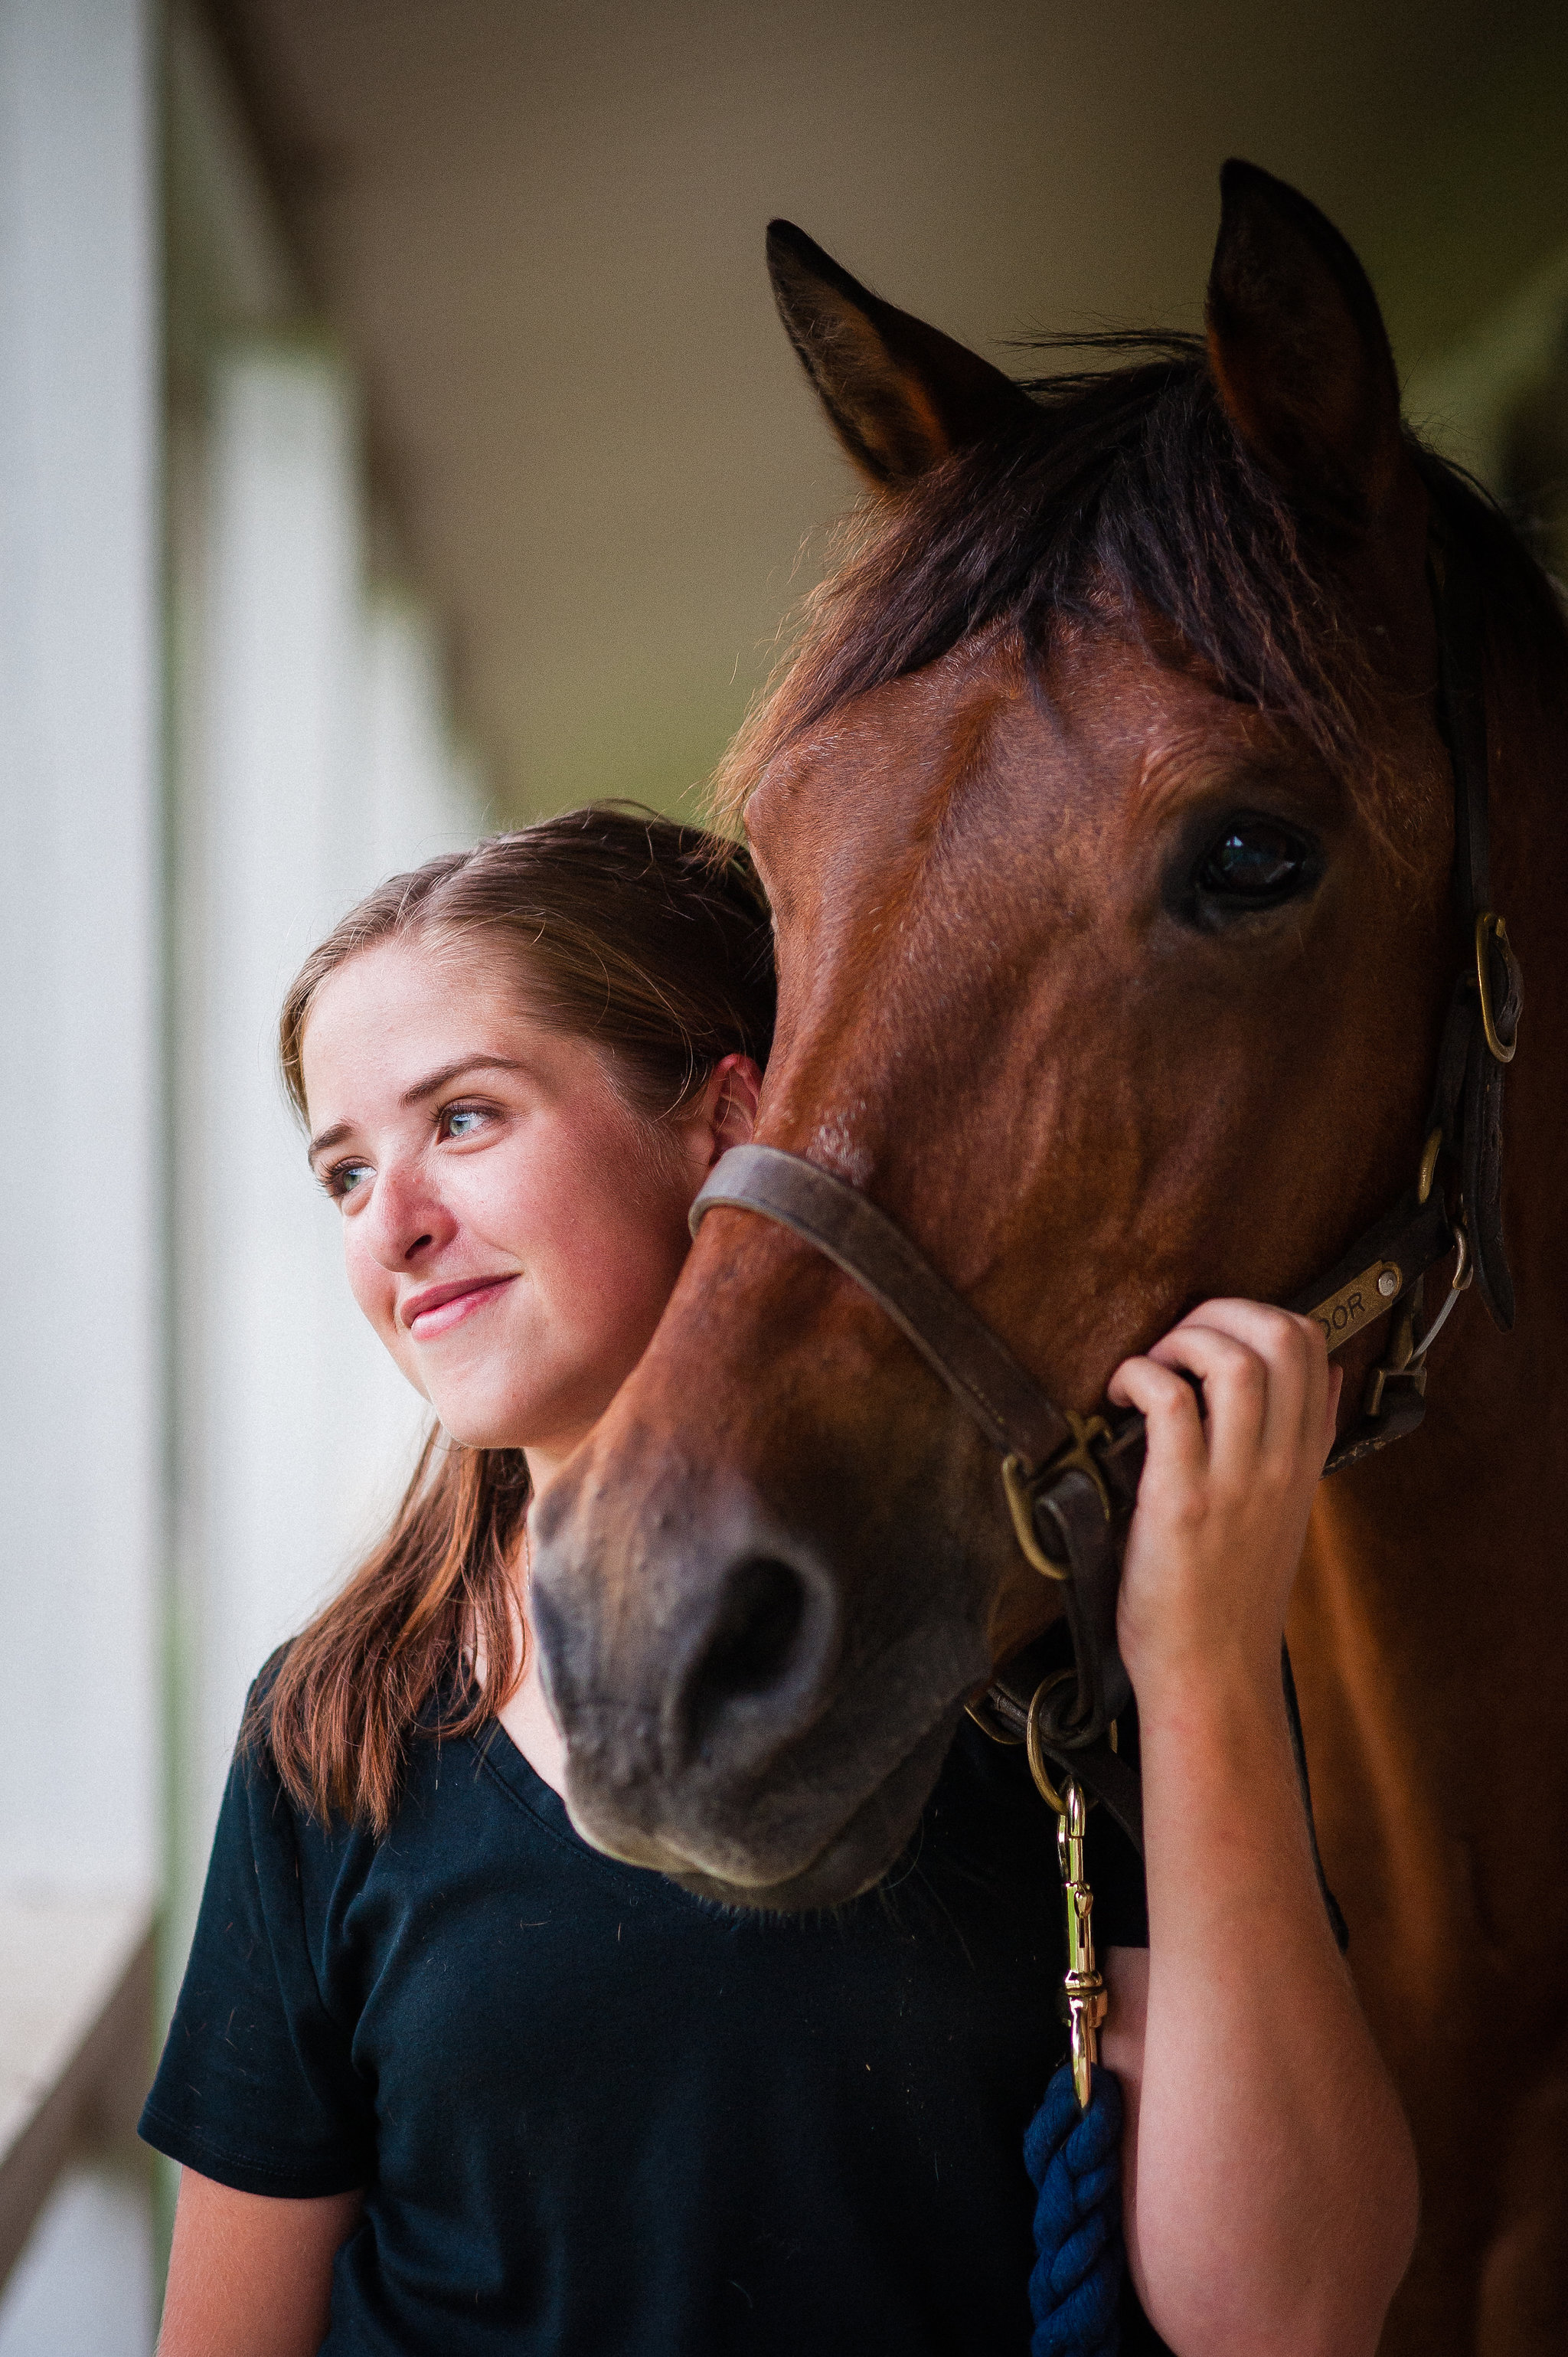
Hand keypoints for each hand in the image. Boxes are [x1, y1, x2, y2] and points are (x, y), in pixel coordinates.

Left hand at [1106, 1300, 1340, 1708]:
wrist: (1212, 1673)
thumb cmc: (1231, 1594)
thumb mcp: (1288, 1509)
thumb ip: (1304, 1441)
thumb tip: (1325, 1373)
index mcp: (1304, 1459)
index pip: (1313, 1346)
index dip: (1258, 1314)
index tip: (1212, 1335)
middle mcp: (1280, 1463)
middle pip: (1282, 1336)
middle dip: (1222, 1311)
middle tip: (1176, 1340)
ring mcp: (1237, 1481)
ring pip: (1233, 1360)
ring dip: (1181, 1340)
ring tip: (1151, 1367)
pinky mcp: (1183, 1501)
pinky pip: (1170, 1402)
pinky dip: (1140, 1377)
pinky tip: (1121, 1396)